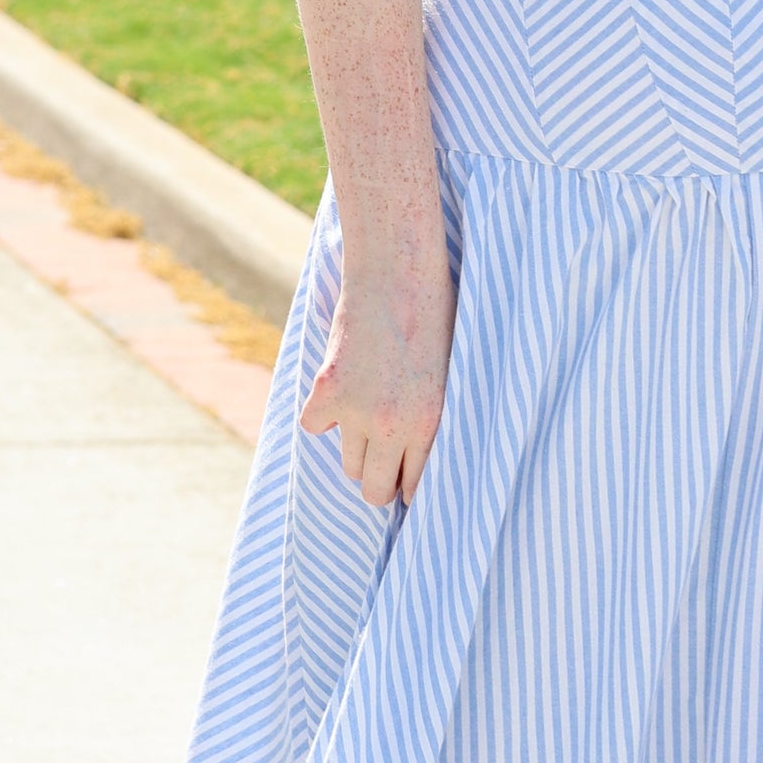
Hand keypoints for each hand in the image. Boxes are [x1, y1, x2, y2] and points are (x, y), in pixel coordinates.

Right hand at [298, 257, 453, 505]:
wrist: (397, 273)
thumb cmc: (433, 315)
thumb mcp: (447, 374)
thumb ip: (429, 416)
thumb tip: (415, 452)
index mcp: (429, 422)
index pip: (414, 484)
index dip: (408, 486)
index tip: (404, 482)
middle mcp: (392, 426)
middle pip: (375, 489)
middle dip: (380, 483)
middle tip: (382, 467)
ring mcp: (356, 411)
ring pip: (348, 463)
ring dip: (356, 449)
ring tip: (366, 422)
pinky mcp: (326, 391)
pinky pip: (314, 426)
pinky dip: (322, 415)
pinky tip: (340, 392)